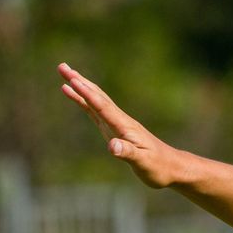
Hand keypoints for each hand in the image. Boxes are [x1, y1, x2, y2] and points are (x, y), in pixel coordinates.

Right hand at [57, 63, 181, 187]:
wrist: (170, 166)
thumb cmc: (158, 165)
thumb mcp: (143, 162)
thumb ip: (128, 152)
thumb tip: (112, 146)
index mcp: (125, 126)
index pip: (103, 106)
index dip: (87, 94)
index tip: (72, 79)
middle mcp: (120, 120)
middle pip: (97, 96)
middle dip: (80, 81)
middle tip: (62, 66)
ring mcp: (117, 123)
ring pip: (96, 100)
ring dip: (80, 87)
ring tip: (65, 73)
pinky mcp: (114, 129)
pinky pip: (96, 110)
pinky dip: (84, 101)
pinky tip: (74, 94)